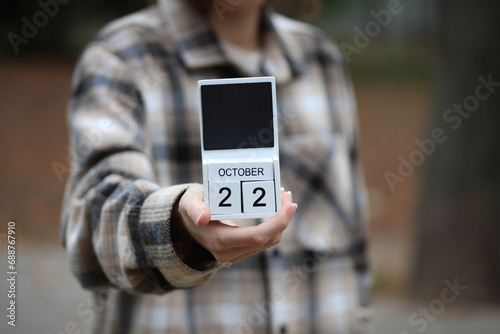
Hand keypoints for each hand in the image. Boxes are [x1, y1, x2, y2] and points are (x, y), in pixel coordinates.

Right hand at [176, 184, 296, 263]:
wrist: (186, 224)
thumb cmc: (191, 207)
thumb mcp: (189, 202)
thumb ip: (195, 208)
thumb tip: (203, 217)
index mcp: (219, 240)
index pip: (257, 236)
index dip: (277, 222)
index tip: (290, 205)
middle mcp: (229, 252)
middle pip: (268, 239)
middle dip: (283, 218)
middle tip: (287, 195)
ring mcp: (236, 254)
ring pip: (270, 241)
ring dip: (281, 220)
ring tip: (282, 197)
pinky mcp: (242, 251)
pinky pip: (265, 240)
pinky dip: (274, 224)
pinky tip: (275, 207)